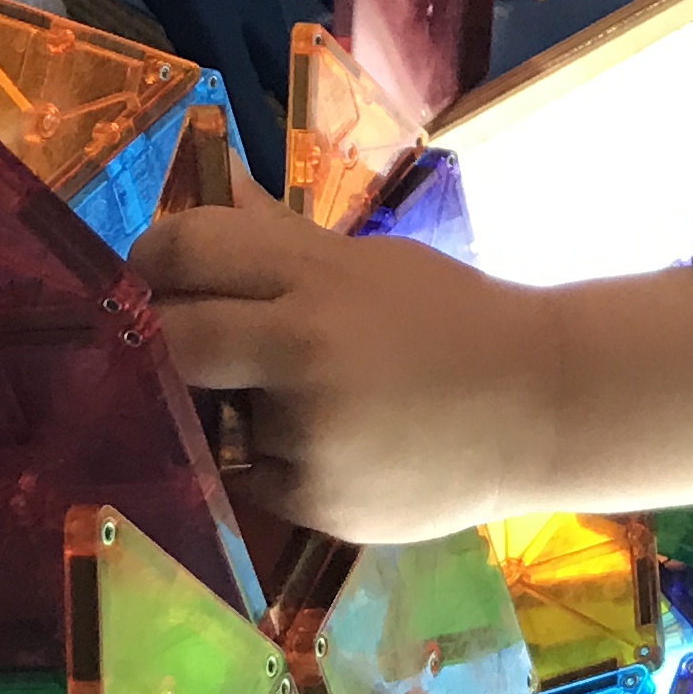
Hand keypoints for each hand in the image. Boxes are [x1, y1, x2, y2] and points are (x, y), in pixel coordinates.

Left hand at [136, 209, 692, 539]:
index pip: (184, 251)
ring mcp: (304, 436)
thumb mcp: (368, 261)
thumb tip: (211, 192)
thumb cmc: (452, 318)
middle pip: (170, 341)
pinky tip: (334, 442)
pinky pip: (250, 474)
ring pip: (205, 415)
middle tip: (177, 337)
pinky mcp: (313, 500)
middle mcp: (300, 354)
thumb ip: (279, 241)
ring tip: (292, 394)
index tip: (153, 272)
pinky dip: (271, 457)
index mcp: (316, 277)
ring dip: (224, 404)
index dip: (150, 260)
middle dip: (158, 338)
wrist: (542, 407)